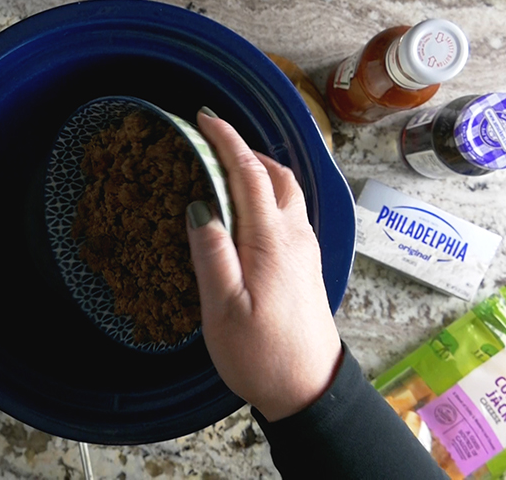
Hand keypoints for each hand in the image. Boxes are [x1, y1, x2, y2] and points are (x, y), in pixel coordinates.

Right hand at [185, 109, 341, 421]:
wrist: (309, 389)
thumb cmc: (261, 353)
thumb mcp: (222, 308)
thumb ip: (210, 253)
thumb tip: (199, 204)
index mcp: (270, 240)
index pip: (247, 172)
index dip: (225, 140)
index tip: (203, 118)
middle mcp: (294, 236)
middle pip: (275, 174)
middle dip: (244, 149)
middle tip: (210, 143)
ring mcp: (304, 249)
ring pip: (286, 191)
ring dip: (258, 170)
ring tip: (224, 170)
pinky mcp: (305, 264)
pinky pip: (289, 211)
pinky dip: (267, 193)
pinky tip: (247, 209)